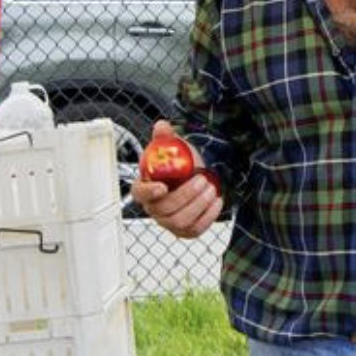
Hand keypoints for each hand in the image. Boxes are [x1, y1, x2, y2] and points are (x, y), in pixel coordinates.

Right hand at [132, 120, 223, 238]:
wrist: (194, 177)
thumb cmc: (178, 164)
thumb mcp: (172, 147)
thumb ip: (165, 137)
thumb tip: (162, 126)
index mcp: (145, 188)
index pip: (139, 194)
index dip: (148, 193)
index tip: (162, 186)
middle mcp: (153, 208)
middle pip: (164, 209)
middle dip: (186, 195)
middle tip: (202, 180)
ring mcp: (168, 222)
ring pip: (180, 221)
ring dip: (198, 205)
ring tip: (211, 188)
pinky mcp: (184, 230)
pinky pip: (195, 229)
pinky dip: (208, 216)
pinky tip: (216, 201)